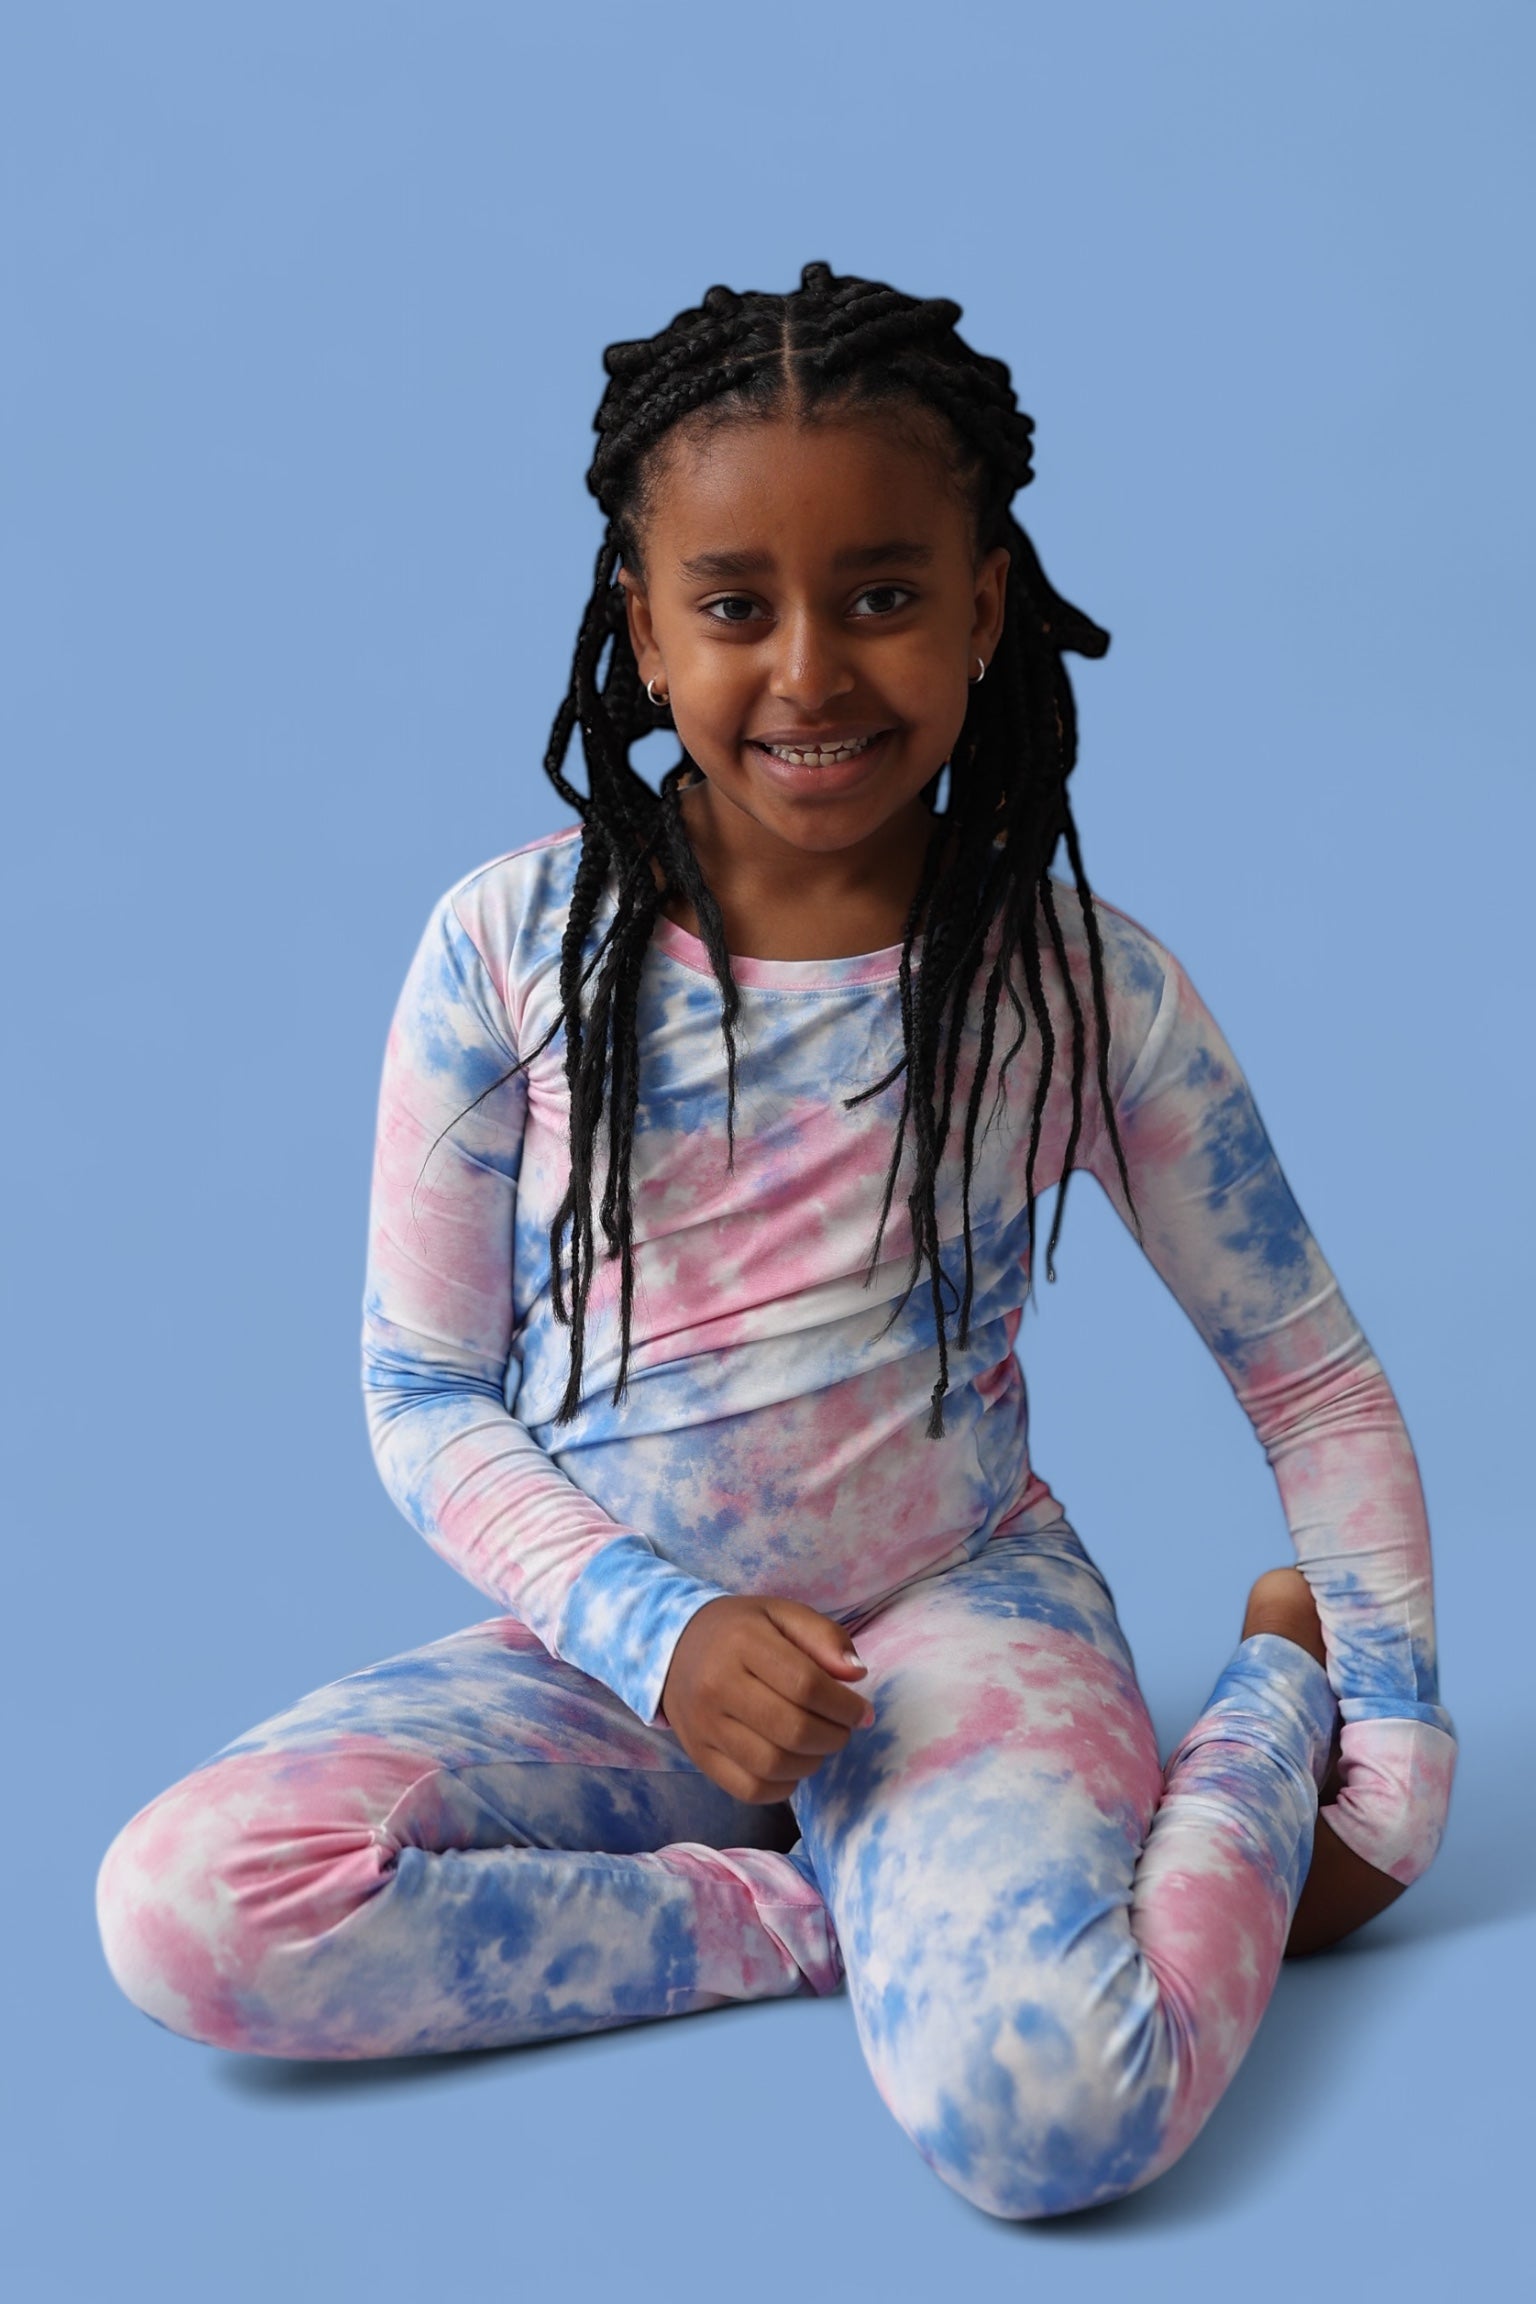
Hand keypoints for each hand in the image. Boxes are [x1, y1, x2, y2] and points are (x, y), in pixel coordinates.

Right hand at [660, 1594, 875, 1803]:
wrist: (673, 1646)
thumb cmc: (738, 1630)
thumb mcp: (781, 1613)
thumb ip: (823, 1636)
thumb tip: (856, 1675)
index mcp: (742, 1643)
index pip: (806, 1685)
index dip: (845, 1706)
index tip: (862, 1711)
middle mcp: (717, 1686)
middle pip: (793, 1730)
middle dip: (834, 1737)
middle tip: (842, 1729)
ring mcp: (704, 1726)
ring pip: (773, 1765)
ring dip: (812, 1763)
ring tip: (818, 1744)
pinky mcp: (699, 1755)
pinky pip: (750, 1789)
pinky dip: (783, 1786)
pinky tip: (792, 1765)